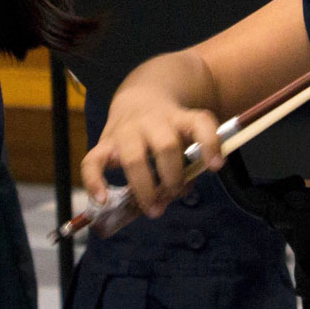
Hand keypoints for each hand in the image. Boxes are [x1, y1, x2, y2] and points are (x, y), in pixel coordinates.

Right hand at [81, 89, 225, 217]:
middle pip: (166, 146)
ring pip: (134, 157)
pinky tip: (102, 200)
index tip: (216, 166)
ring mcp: (127, 131)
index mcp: (180, 118)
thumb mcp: (185, 135)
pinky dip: (95, 181)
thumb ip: (190, 162)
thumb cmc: (168, 128)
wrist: (139, 98)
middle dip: (173, 177)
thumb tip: (181, 192)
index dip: (210, 144)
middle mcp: (154, 122)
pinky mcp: (104, 143)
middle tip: (174, 195)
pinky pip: (93, 161)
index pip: (200, 124)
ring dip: (144, 187)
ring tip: (153, 210)